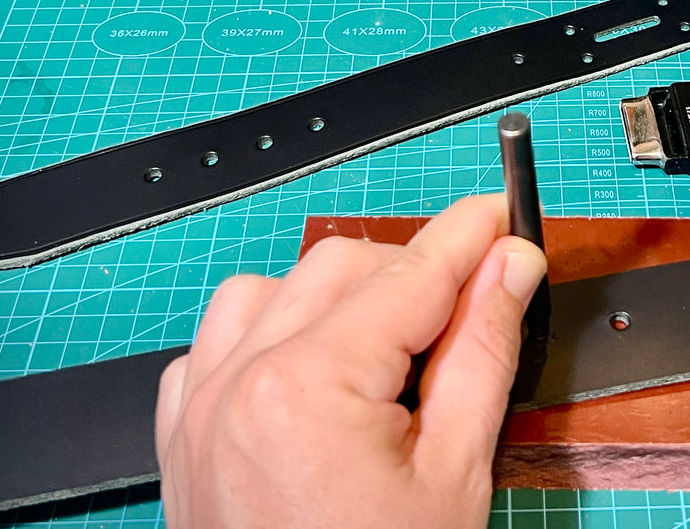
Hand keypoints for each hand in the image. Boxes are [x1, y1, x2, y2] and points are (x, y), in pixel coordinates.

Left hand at [154, 194, 547, 528]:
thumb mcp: (454, 475)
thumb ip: (481, 352)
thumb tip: (507, 269)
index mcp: (309, 386)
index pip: (409, 275)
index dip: (466, 237)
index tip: (499, 215)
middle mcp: (240, 380)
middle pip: (343, 265)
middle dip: (413, 275)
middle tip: (471, 310)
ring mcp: (201, 405)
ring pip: (275, 286)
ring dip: (337, 299)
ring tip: (391, 355)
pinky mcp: (182, 432)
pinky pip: (220, 337)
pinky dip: (270, 333)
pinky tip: (315, 374)